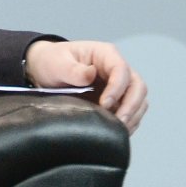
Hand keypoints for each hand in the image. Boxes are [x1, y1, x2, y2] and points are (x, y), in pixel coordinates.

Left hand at [25, 39, 147, 134]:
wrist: (46, 70)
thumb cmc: (52, 62)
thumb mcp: (57, 63)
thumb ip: (72, 70)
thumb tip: (91, 74)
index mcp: (105, 54)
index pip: (121, 70)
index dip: (117, 88)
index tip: (105, 104)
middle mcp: (117, 69)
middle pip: (138, 87)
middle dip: (131, 106)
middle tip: (118, 122)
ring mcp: (119, 85)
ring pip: (139, 101)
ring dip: (132, 116)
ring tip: (117, 130)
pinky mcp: (117, 100)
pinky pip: (131, 112)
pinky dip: (128, 122)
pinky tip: (115, 131)